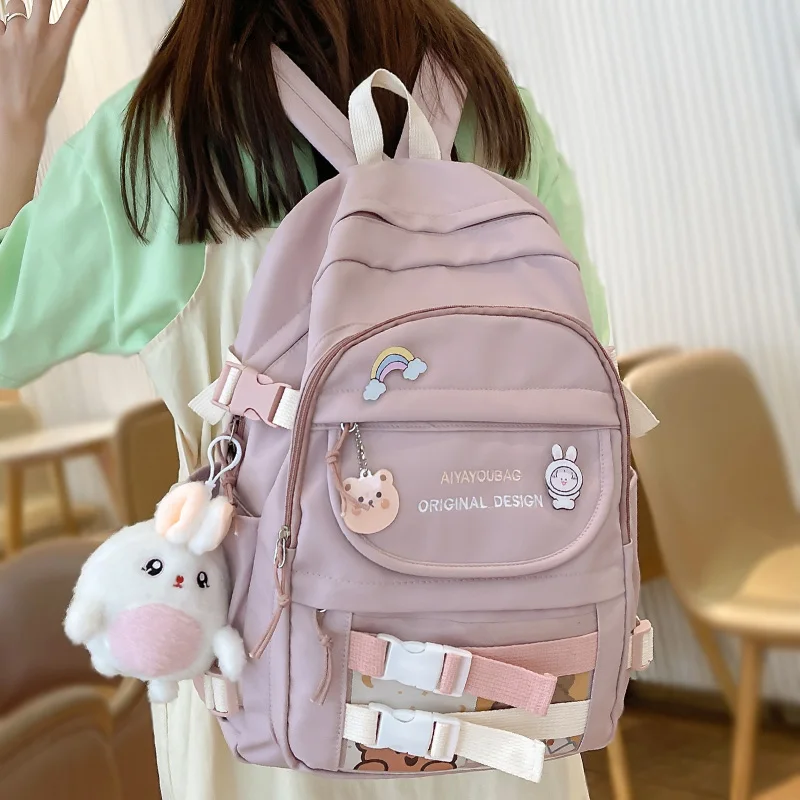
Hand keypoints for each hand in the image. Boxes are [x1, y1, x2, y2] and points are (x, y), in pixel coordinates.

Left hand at [0, 0, 88, 131]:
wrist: (17, 113)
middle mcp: (37, 33)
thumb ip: (49, 44)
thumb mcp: (56, 69)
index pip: (74, 10)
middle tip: (40, 1)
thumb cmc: (39, 98)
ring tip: (15, 30)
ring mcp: (14, 34)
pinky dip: (0, 29)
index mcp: (59, 43)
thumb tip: (41, 29)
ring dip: (15, 11)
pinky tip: (4, 42)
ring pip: (13, 4)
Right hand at [0, 0, 87, 225]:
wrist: (16, 114)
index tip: (14, 3)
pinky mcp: (57, 44)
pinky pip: (72, 14)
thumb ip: (3, 35)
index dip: (11, 3)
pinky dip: (80, 1)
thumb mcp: (0, 56)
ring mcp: (36, 34)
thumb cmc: (6, 90)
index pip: (7, 3)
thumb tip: (7, 25)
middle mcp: (15, 27)